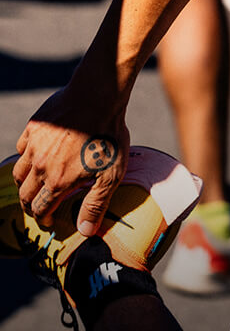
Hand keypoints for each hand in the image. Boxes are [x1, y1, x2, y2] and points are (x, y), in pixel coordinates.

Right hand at [13, 85, 129, 234]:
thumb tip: (85, 231)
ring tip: (36, 188)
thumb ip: (95, 204)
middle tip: (40, 209)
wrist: (97, 100)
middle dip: (31, 206)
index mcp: (58, 181)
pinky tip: (37, 159)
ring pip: (19, 173)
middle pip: (26, 194)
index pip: (41, 209)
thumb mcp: (110, 177)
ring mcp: (34, 146)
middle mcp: (40, 166)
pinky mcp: (33, 129)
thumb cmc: (108, 138)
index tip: (49, 223)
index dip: (43, 220)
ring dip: (25, 185)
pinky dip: (26, 159)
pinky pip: (22, 149)